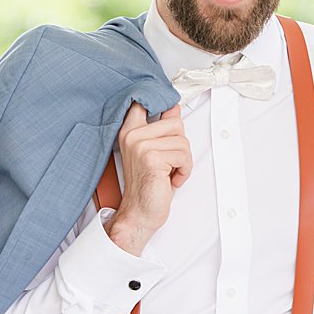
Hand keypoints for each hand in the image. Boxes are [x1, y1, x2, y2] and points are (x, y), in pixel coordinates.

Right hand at [106, 102, 189, 254]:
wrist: (139, 213)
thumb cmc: (148, 185)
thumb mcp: (153, 151)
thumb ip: (161, 128)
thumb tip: (174, 108)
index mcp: (129, 130)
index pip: (146, 101)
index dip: (164, 103)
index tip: (170, 108)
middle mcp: (132, 135)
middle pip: (176, 122)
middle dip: (180, 145)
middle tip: (169, 163)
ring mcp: (140, 145)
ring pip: (183, 141)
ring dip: (183, 161)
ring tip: (170, 173)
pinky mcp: (152, 158)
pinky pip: (184, 155)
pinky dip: (184, 171)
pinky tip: (171, 180)